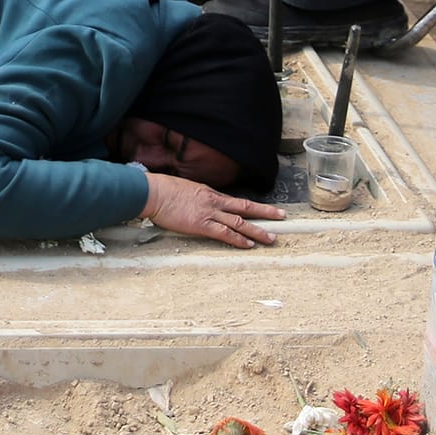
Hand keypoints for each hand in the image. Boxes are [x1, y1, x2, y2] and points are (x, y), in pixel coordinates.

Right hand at [140, 171, 282, 248]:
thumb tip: (194, 203)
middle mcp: (214, 202)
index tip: (264, 210)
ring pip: (240, 222)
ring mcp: (209, 213)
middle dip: (265, 213)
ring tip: (272, 238)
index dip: (251, 207)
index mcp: (209, 193)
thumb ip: (193, 197)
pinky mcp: (202, 224)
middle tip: (282, 217)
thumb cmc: (162, 190)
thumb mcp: (183, 189)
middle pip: (245, 207)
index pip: (235, 202)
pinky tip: (249, 244)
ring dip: (257, 230)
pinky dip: (239, 239)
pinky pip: (225, 233)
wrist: (153, 192)